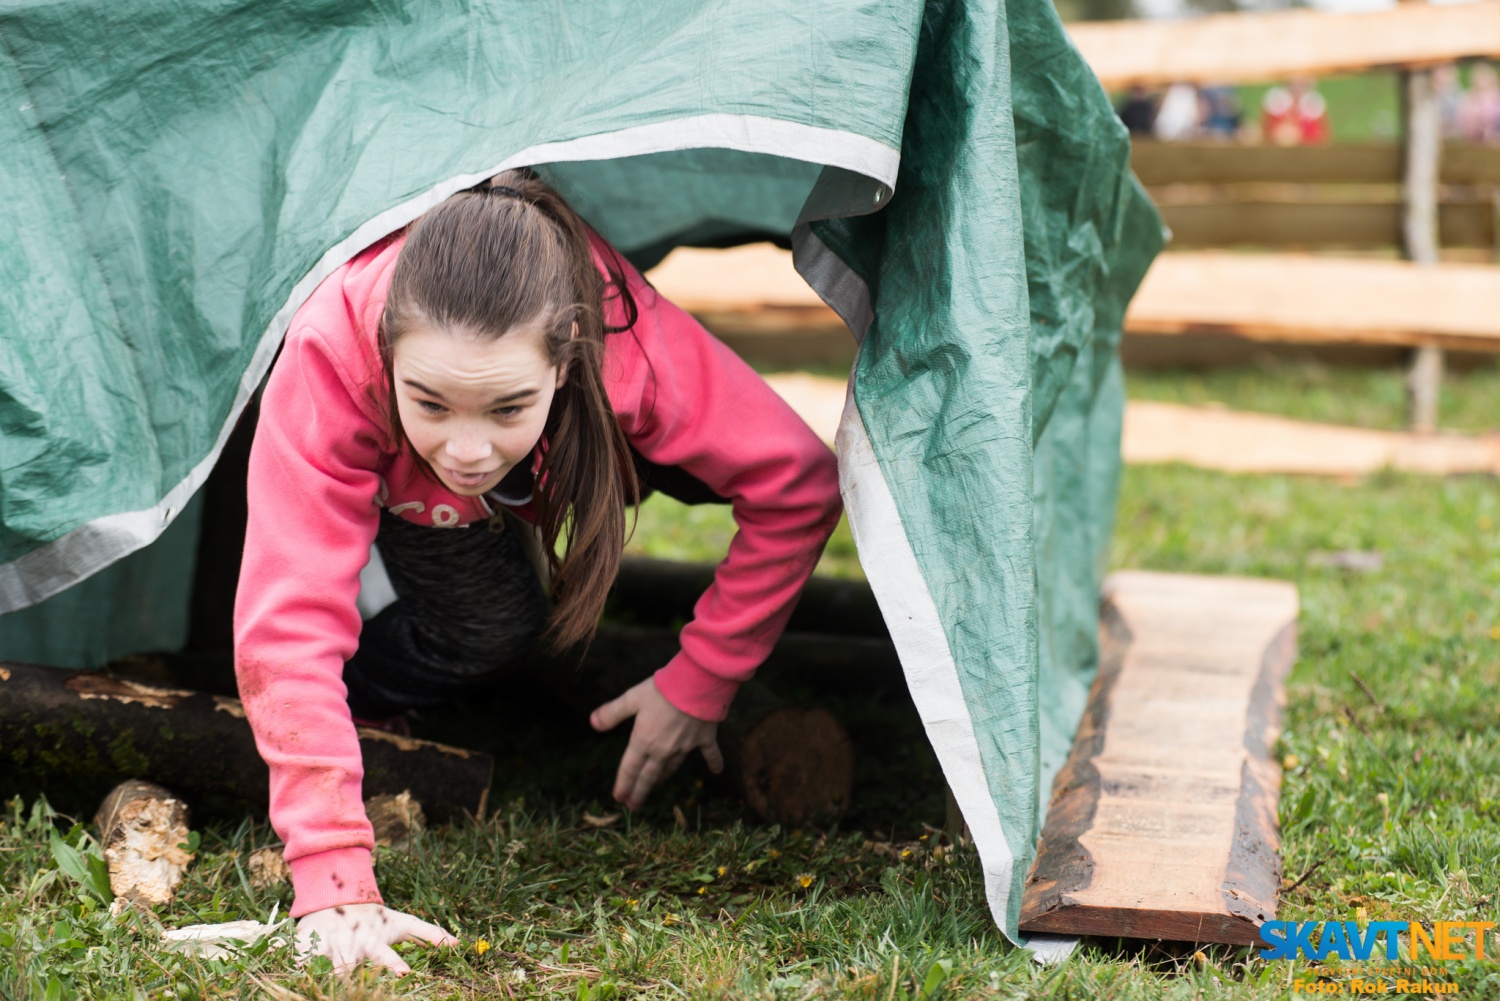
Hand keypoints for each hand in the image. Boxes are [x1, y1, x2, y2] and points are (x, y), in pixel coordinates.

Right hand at [295, 902, 456, 974]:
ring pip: (325, 963)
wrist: (337, 895)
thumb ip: (429, 934)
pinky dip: (295, 965)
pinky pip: (298, 958)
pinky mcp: (306, 943)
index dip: (394, 964)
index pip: (385, 954)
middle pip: (351, 963)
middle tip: (357, 987)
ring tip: (331, 988)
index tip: (406, 972)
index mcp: (373, 940)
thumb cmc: (374, 917)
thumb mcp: (401, 923)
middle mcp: (350, 942)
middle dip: (352, 976)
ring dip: (327, 976)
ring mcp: (327, 943)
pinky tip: (293, 977)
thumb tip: (458, 945)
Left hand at [590, 677, 722, 809]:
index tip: (619, 798)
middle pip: (649, 776)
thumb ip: (612, 712)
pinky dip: (714, 762)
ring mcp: (685, 747)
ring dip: (663, 778)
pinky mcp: (705, 739)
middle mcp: (663, 750)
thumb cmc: (663, 689)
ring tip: (658, 785)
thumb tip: (592, 722)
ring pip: (672, 768)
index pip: (630, 769)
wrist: (697, 684)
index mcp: (643, 740)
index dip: (623, 785)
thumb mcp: (632, 698)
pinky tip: (717, 771)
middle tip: (634, 806)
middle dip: (640, 792)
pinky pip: (710, 754)